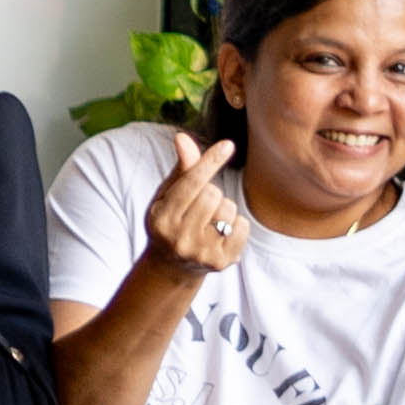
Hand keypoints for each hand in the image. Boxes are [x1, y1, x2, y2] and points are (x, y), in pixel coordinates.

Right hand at [141, 135, 246, 279]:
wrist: (171, 266)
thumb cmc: (170, 221)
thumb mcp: (167, 196)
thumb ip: (181, 169)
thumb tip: (183, 137)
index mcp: (161, 219)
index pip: (190, 184)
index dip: (210, 162)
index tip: (227, 145)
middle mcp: (179, 238)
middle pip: (213, 193)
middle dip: (211, 193)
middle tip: (199, 207)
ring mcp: (201, 252)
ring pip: (229, 209)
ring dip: (224, 209)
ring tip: (208, 222)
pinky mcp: (221, 262)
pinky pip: (243, 226)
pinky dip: (237, 225)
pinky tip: (221, 234)